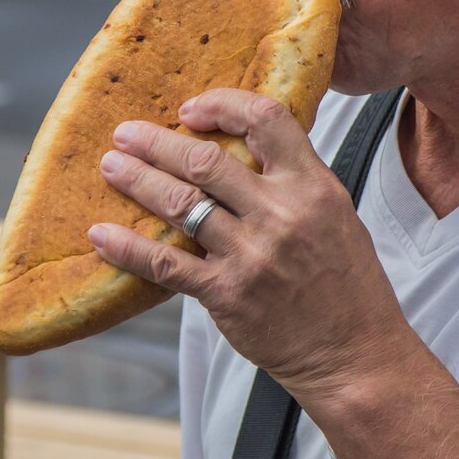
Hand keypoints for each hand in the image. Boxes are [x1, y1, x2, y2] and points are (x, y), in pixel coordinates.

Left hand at [87, 88, 405, 398]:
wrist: (355, 353)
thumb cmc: (347, 285)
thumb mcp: (336, 214)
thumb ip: (293, 180)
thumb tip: (243, 149)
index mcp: (312, 186)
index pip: (265, 119)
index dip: (221, 105)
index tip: (190, 110)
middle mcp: (281, 214)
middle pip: (204, 160)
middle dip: (156, 142)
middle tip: (126, 134)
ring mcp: (252, 254)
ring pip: (180, 204)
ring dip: (137, 181)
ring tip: (112, 167)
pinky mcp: (227, 294)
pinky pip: (165, 265)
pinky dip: (128, 248)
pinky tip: (102, 235)